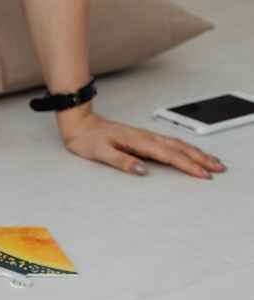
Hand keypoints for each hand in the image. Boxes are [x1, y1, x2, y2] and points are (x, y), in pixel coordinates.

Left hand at [58, 105, 225, 178]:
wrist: (81, 125)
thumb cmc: (88, 139)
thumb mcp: (100, 153)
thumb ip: (122, 161)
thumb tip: (142, 170)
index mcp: (139, 142)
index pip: (170, 156)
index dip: (188, 166)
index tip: (202, 174)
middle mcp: (146, 137)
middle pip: (181, 148)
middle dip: (201, 159)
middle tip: (219, 168)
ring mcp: (146, 136)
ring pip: (179, 144)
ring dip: (197, 153)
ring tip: (212, 161)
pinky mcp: (144, 138)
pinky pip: (171, 143)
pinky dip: (185, 148)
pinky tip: (191, 152)